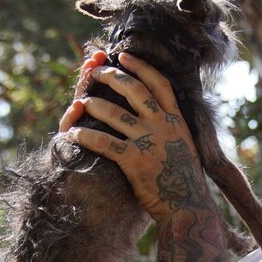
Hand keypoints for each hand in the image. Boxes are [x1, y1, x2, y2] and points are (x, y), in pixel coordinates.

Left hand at [59, 52, 210, 220]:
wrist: (188, 206)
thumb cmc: (184, 180)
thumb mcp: (185, 146)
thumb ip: (172, 129)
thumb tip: (163, 115)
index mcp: (176, 120)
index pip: (159, 83)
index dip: (141, 67)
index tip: (125, 56)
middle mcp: (163, 125)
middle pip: (133, 90)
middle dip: (111, 77)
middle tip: (95, 73)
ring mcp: (148, 141)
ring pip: (114, 113)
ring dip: (93, 105)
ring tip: (80, 102)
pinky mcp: (134, 160)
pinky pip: (103, 142)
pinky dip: (85, 136)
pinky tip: (73, 134)